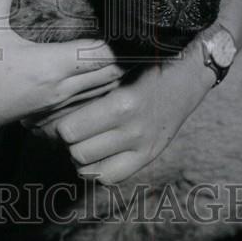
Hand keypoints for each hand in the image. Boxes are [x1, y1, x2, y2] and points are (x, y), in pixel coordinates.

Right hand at [0, 0, 122, 130]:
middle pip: (110, 75)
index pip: (103, 55)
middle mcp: (60, 89)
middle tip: (120, 30)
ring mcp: (54, 105)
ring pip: (99, 91)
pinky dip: (93, 86)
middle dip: (119, 54)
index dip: (117, 38)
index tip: (119, 19)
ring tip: (109, 47)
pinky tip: (83, 70)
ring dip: (108, 71)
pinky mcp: (45, 113)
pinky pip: (82, 101)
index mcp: (51, 66)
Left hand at [25, 43, 215, 184]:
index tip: (60, 115)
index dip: (60, 123)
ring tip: (84, 139)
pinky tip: (98, 152)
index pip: (70, 131)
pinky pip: (111, 177)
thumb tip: (53, 92)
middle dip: (69, 141)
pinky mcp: (149, 156)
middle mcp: (133, 131)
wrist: (188, 74)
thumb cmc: (146, 63)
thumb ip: (89, 80)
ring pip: (90, 169)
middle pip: (77, 152)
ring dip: (81, 156)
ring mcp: (143, 147)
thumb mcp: (118, 64)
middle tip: (71, 128)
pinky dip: (98, 168)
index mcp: (121, 105)